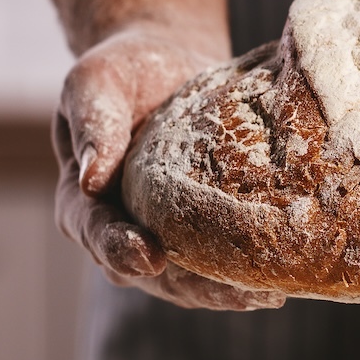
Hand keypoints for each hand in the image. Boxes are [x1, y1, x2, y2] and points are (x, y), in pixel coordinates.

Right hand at [54, 22, 285, 309]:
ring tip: (267, 294)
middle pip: (148, 274)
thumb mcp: (96, 81)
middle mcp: (120, 230)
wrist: (167, 65)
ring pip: (187, 281)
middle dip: (192, 287)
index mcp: (83, 201)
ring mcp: (162, 237)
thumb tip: (91, 177)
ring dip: (225, 292)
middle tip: (235, 294)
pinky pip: (216, 264)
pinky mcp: (199, 234)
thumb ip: (92, 123)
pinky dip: (243, 275)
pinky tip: (276, 279)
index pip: (98, 233)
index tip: (148, 256)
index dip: (120, 250)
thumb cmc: (124, 70)